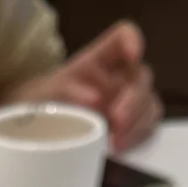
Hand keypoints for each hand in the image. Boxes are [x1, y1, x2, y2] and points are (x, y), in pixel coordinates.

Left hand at [14, 21, 161, 151]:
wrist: (38, 132)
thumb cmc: (44, 104)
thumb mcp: (43, 93)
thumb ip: (64, 90)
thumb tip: (94, 100)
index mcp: (99, 59)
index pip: (123, 37)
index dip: (132, 42)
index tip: (133, 55)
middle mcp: (119, 77)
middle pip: (141, 77)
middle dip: (133, 99)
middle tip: (116, 120)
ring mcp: (129, 102)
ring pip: (149, 104)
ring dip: (137, 124)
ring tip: (115, 143)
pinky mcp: (132, 126)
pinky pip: (147, 128)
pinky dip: (136, 138)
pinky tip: (118, 148)